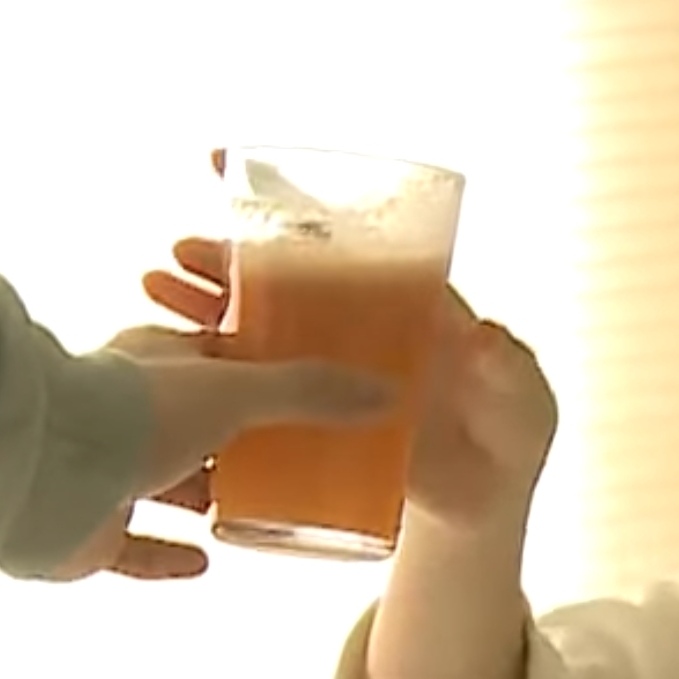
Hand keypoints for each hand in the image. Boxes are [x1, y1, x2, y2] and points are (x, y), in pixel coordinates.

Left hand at [37, 314, 396, 579]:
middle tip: (289, 459)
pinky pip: (135, 548)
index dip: (256, 371)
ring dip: (201, 497)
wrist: (41, 472)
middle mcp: (122, 411)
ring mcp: (100, 474)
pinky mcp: (87, 534)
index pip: (210, 358)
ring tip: (252, 511)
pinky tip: (205, 562)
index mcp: (152, 360)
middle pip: (189, 424)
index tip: (303, 391)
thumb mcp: (238, 389)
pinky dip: (168, 556)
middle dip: (233, 442)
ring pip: (160, 484)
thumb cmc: (133, 410)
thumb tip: (386, 393)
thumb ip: (309, 392)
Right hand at [140, 238, 558, 539]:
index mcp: (406, 303)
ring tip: (156, 289)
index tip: (235, 167)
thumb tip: (485, 333)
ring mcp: (325, 375)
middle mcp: (357, 329)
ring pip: (252, 329)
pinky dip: (205, 375)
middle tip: (181, 249)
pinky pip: (247, 393)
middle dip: (227, 258)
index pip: (346, 241)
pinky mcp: (303, 424)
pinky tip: (163, 363)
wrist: (483, 510)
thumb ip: (510, 370)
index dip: (292, 203)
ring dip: (200, 306)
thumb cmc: (511, 442)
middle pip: (283, 282)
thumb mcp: (522, 405)